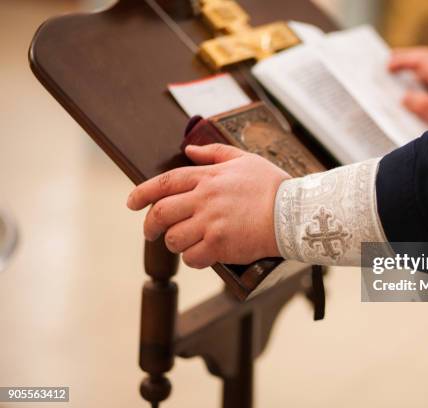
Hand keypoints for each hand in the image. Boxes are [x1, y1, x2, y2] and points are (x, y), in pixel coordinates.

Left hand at [126, 144, 289, 267]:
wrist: (294, 212)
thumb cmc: (272, 186)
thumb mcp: (244, 159)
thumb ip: (214, 153)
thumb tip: (188, 149)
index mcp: (207, 177)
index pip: (164, 183)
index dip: (142, 193)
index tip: (131, 203)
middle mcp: (204, 199)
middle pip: (161, 213)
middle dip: (149, 226)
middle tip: (150, 232)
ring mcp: (211, 223)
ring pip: (173, 239)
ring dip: (175, 244)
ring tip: (186, 244)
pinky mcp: (220, 245)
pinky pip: (192, 257)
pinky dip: (194, 259)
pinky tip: (204, 255)